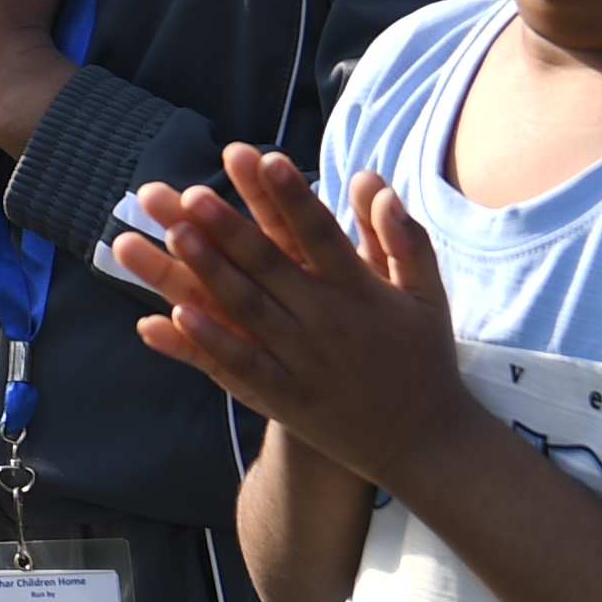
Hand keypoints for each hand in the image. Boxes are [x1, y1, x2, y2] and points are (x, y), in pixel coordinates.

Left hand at [120, 141, 472, 488]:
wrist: (428, 444)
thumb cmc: (425, 360)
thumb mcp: (428, 294)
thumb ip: (402, 236)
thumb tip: (371, 180)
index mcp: (362, 291)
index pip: (321, 232)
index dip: (290, 194)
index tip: (262, 157)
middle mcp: (330, 322)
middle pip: (272, 266)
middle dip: (229, 227)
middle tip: (191, 193)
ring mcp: (305, 362)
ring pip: (248, 311)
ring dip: (209, 272)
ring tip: (173, 236)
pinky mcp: (288, 400)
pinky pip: (241, 367)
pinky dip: (209, 341)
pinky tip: (174, 315)